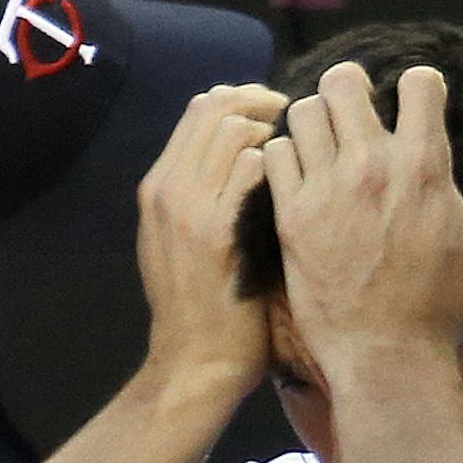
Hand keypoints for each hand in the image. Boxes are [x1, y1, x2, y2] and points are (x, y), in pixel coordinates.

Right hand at [135, 82, 288, 398]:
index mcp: (157, 188)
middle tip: (302, 123)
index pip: (200, 109)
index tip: (278, 115)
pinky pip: (252, 166)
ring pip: (234, 128)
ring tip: (304, 155)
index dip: (245, 100)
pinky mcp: (216, 232)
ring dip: (277, 131)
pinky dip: (281, 163)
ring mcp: (187, 209)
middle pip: (215, 106)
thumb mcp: (182, 242)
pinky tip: (303, 184)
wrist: (196, 362)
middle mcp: (166, 190)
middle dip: (264, 103)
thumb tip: (244, 151)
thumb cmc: (206, 306)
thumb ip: (202, 194)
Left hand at [263, 62, 462, 368]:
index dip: (415, 85)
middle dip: (349, 88)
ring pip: (301, 113)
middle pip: (344, 82)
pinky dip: (283, 156)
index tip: (410, 105)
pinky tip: (296, 174)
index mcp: (425, 165)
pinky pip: (274, 157)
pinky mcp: (290, 218)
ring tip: (321, 142)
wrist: (386, 355)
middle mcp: (372, 167)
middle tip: (352, 111)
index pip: (417, 82)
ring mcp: (326, 190)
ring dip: (312, 120)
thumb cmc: (444, 307)